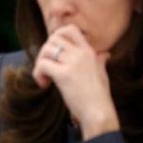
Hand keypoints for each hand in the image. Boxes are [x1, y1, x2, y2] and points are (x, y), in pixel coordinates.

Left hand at [32, 24, 118, 138]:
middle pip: (53, 38)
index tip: (54, 52)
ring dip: (40, 63)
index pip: (70, 29)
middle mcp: (81, 54)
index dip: (56, 36)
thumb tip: (105, 54)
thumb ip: (100, 61)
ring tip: (44, 77)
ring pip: (46, 50)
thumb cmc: (99, 97)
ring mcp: (72, 63)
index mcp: (89, 52)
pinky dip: (37, 74)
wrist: (99, 113)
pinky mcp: (63, 75)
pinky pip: (42, 65)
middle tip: (47, 67)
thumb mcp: (102, 74)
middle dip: (45, 51)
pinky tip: (44, 85)